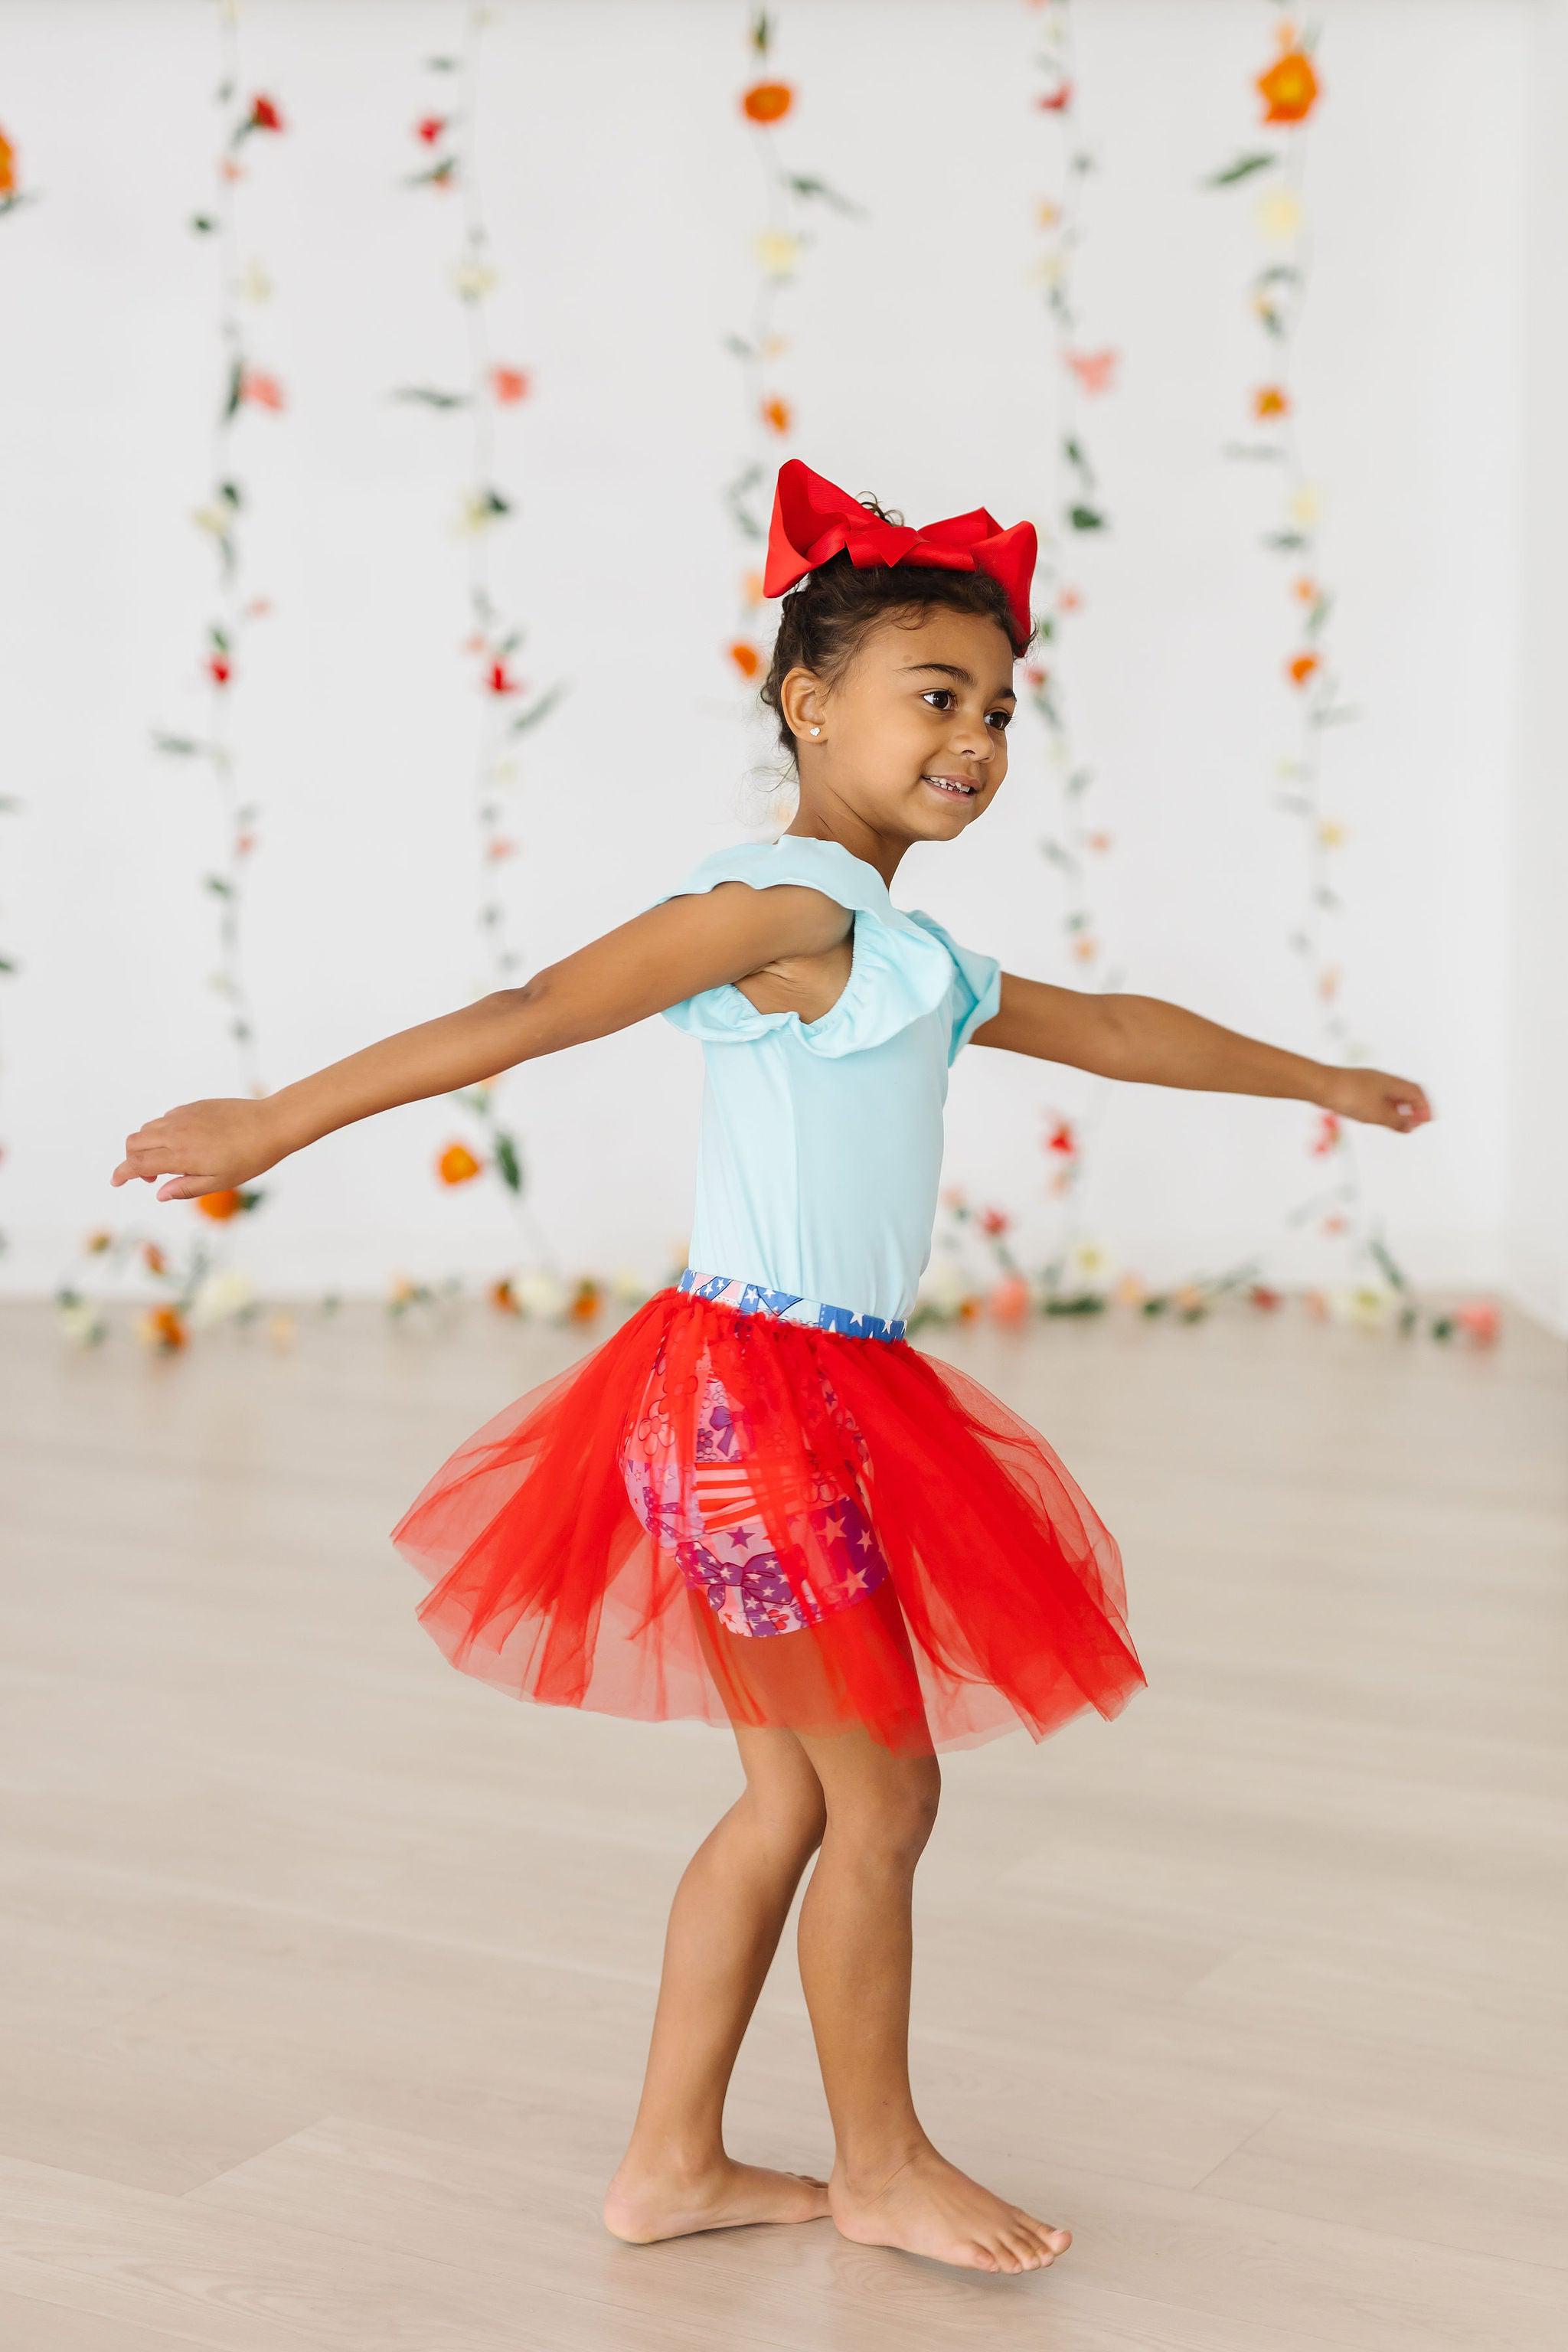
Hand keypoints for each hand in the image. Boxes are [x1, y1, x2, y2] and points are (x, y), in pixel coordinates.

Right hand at [111, 1096, 289, 1202]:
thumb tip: (159, 1193)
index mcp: (180, 1155)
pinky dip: (162, 1132)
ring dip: (146, 1146)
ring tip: (168, 1162)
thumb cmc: (249, 1158)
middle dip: (132, 1160)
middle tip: (150, 1177)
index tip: (116, 1182)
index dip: (122, 1173)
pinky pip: (166, 1118)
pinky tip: (183, 1144)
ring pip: (148, 1128)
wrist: (270, 1124)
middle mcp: (176, 1132)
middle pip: (134, 1142)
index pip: (137, 1163)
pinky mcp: (193, 1106)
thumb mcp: (219, 1182)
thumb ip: (186, 1188)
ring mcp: (183, 1116)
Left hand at [1319, 1065, 1433, 1133]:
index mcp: (1392, 1083)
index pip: (1417, 1092)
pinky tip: (1378, 1117)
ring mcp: (1368, 1083)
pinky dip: (1384, 1108)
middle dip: (1414, 1108)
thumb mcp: (1377, 1114)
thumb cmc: (1349, 1095)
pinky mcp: (1356, 1087)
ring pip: (1390, 1095)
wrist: (1319, 1084)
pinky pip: (1377, 1097)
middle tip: (1415, 1124)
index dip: (1425, 1107)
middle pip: (1405, 1092)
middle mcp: (1382, 1080)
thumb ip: (1396, 1121)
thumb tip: (1412, 1126)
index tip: (1428, 1121)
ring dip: (1399, 1109)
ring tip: (1400, 1124)